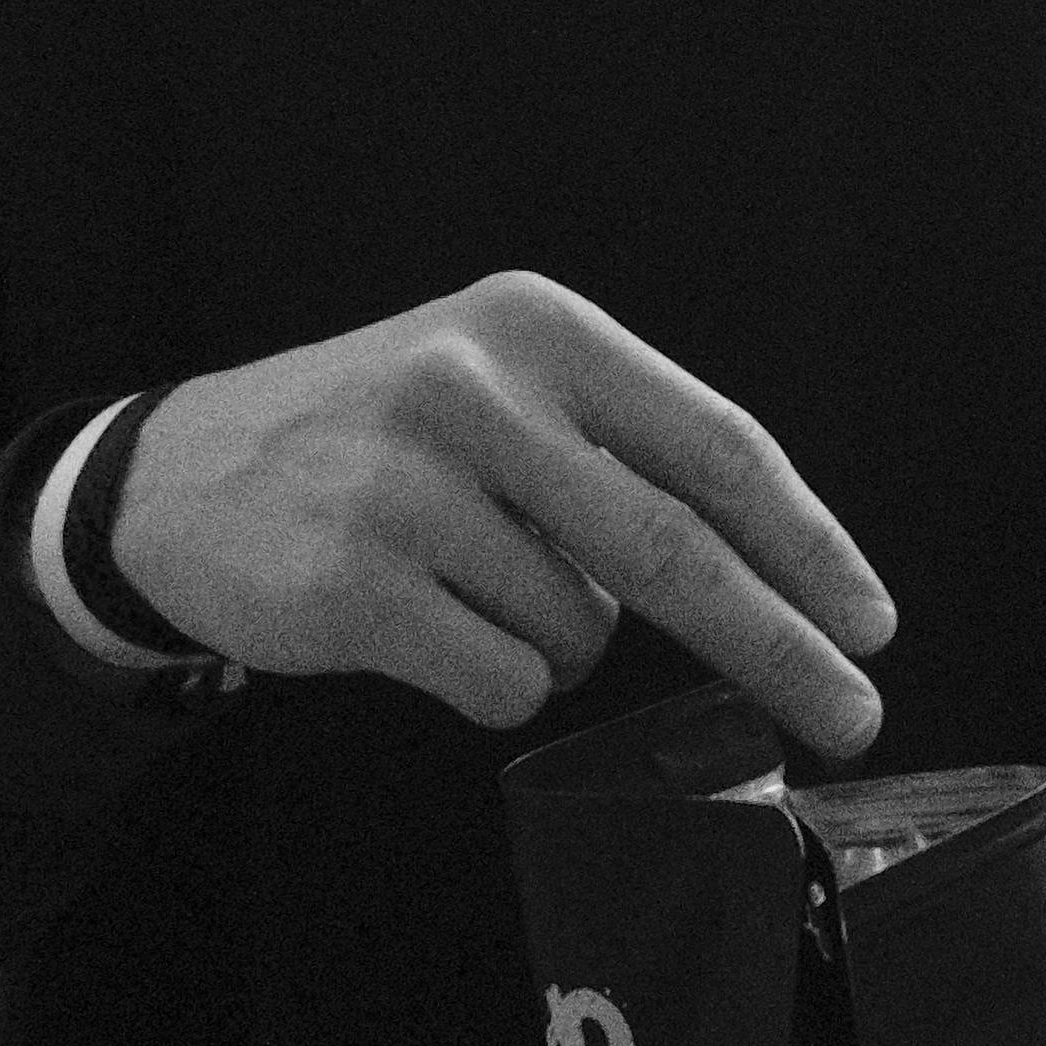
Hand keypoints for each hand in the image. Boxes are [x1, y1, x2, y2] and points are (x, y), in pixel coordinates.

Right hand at [100, 272, 896, 750]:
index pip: (714, 444)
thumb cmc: (376, 440)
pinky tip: (417, 624)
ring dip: (555, 642)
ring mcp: (410, 486)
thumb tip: (777, 583)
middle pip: (677, 548)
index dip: (807, 542)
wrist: (176, 474)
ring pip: (581, 633)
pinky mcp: (357, 582)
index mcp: (537, 328)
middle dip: (782, 646)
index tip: (870, 620)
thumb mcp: (494, 386)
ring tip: (463, 584)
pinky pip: (502, 682)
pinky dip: (489, 680)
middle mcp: (476, 390)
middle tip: (855, 717)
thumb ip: (616, 456)